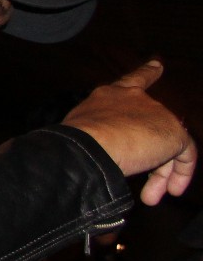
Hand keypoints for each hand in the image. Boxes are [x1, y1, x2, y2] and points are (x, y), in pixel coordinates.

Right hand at [63, 60, 194, 203]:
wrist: (88, 147)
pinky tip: (172, 190)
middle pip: (152, 125)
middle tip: (148, 186)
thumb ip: (99, 138)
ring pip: (166, 144)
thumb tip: (104, 158)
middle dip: (153, 160)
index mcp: (108, 97)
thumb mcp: (84, 134)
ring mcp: (155, 113)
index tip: (157, 63)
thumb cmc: (75, 144)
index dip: (146, 73)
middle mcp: (134, 99)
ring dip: (161, 173)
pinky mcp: (173, 132)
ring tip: (151, 197)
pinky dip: (180, 174)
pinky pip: (185, 154)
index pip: (132, 81)